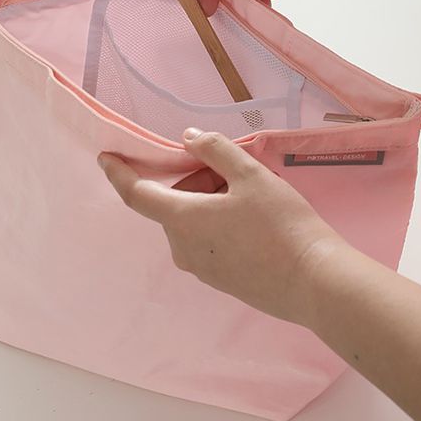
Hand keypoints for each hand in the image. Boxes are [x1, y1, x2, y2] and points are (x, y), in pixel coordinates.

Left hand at [98, 128, 343, 324]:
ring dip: (210, 201)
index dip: (119, 173)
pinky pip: (207, 241)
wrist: (314, 283)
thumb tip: (188, 138)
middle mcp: (183, 249)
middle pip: (175, 203)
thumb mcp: (250, 175)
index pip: (137, 194)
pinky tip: (255, 221)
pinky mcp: (220, 281)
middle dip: (196, 180)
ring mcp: (201, 270)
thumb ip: (214, 150)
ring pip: (192, 222)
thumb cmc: (281, 224)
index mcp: (182, 220)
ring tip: (252, 197)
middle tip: (235, 171)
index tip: (105, 157)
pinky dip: (219, 222)